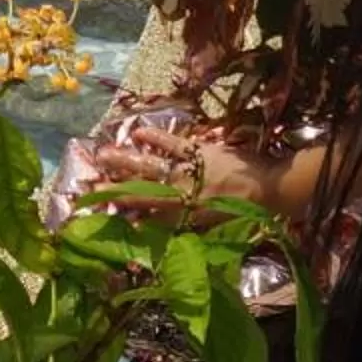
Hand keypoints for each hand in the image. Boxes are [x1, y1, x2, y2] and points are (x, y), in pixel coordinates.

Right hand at [80, 118, 275, 214]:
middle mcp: (184, 195)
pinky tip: (138, 132)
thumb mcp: (215, 226)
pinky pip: (175, 144)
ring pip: (152, 167)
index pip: (151, 218)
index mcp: (187, 216)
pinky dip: (157, 138)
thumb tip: (161, 228)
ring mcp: (190, 172)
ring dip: (126, 162)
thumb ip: (188, 226)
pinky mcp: (200, 152)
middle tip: (90, 188)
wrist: (272, 188)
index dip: (129, 219)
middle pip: (143, 192)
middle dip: (115, 190)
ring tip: (102, 157)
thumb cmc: (246, 212)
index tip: (106, 218)